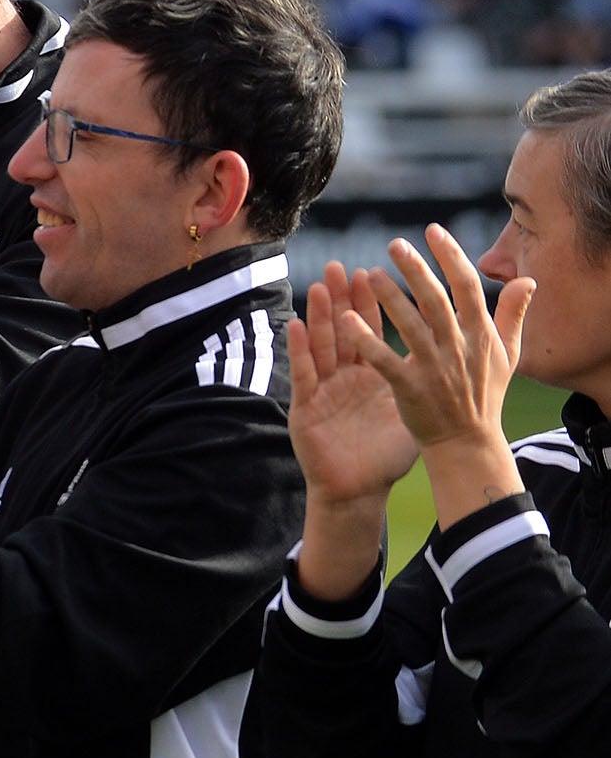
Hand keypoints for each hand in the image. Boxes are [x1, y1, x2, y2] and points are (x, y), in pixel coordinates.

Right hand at [288, 263, 418, 507]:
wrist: (359, 491)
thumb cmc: (388, 454)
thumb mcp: (415, 409)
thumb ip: (430, 377)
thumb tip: (460, 347)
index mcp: (373, 374)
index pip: (373, 330)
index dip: (373, 302)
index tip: (375, 271)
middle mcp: (345, 377)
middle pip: (343, 330)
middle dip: (342, 298)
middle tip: (340, 266)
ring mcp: (323, 390)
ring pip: (321, 346)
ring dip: (319, 316)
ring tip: (320, 287)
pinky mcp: (306, 408)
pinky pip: (303, 375)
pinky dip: (299, 351)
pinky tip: (296, 326)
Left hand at [352, 226, 531, 530]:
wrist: (468, 441)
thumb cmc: (485, 394)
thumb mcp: (508, 354)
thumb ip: (514, 315)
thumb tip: (528, 280)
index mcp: (482, 335)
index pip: (467, 287)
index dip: (451, 256)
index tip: (433, 230)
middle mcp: (460, 347)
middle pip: (437, 300)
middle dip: (417, 269)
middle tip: (394, 243)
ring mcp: (436, 368)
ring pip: (410, 326)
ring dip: (389, 298)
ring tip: (368, 273)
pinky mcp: (411, 389)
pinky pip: (385, 361)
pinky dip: (367, 341)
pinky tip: (346, 322)